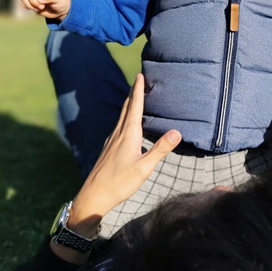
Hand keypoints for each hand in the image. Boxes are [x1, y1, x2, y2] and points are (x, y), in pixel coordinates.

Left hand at [68, 74, 180, 236]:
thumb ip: (160, 149)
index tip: (140, 74)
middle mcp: (118, 133)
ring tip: (135, 98)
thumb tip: (177, 132)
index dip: (138, 90)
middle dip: (134, 93)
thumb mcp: (144, 168)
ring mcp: (112, 140)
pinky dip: (125, 117)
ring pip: (122, 117)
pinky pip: (119, 126)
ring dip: (129, 105)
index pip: (135, 107)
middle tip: (139, 80)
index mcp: (128, 134)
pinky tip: (128, 125)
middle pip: (127, 108)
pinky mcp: (109, 148)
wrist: (94, 195)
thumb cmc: (119, 182)